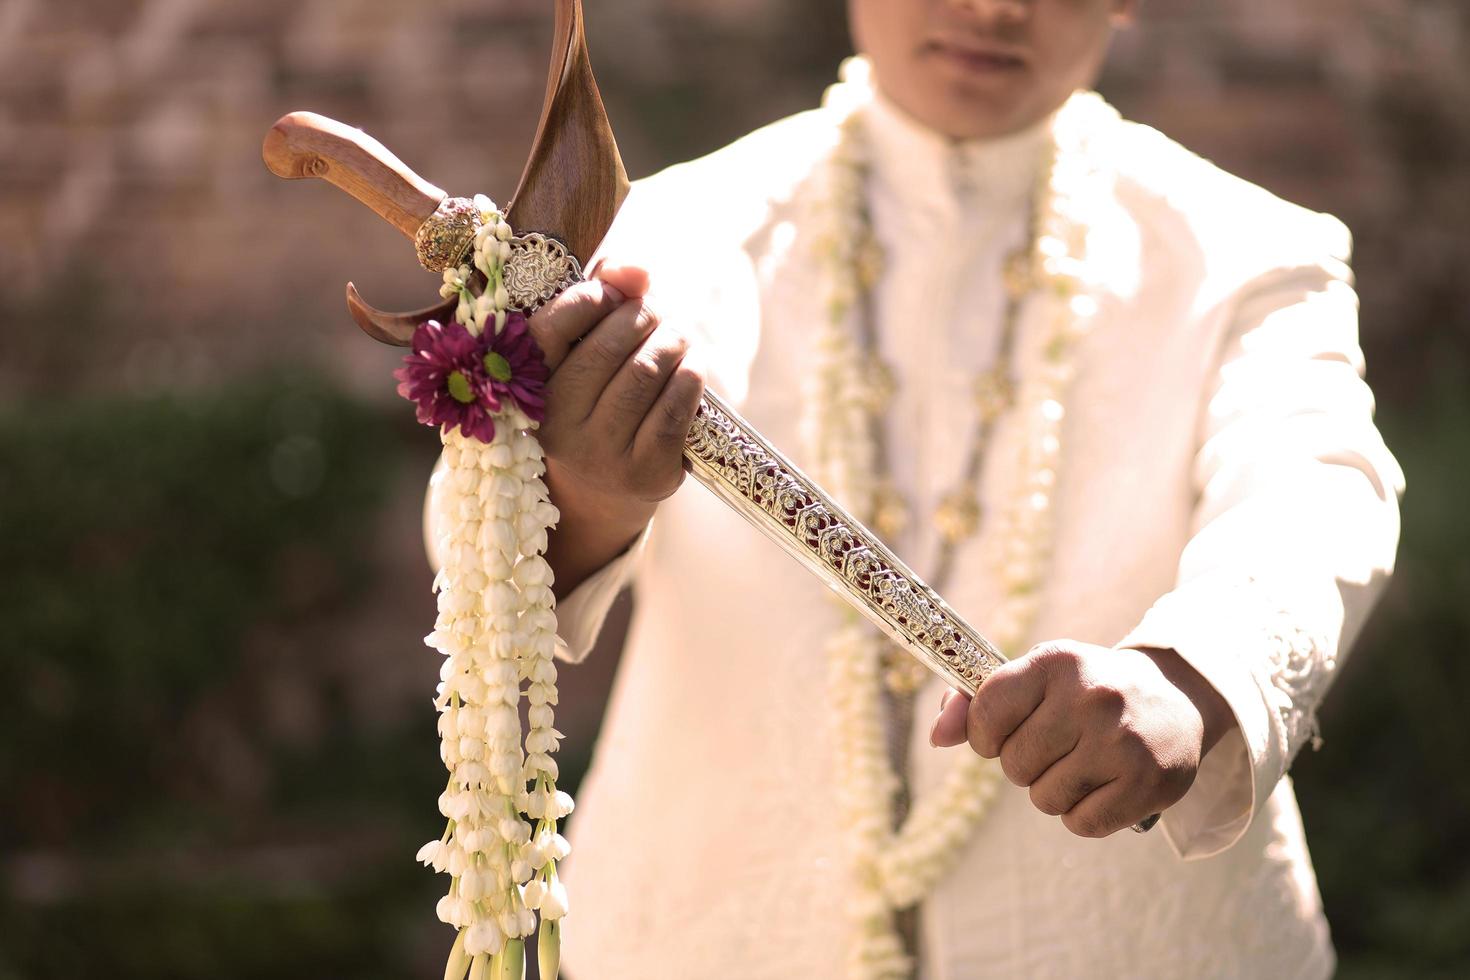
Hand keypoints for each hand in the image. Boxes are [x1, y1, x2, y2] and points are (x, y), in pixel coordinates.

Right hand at [525, 262, 704, 594]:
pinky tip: (691, 368)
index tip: (614, 292)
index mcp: (528, 392)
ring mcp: (601, 455)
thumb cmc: (589, 405)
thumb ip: (597, 299)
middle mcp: (558, 428)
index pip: (548, 331)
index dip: (588, 299)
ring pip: (644, 375)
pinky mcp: (645, 474)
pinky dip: (690, 378)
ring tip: (677, 337)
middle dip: (642, 317)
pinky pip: (674, 411)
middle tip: (656, 312)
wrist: (600, 494)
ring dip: (671, 342)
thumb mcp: (576, 357)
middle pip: (608, 350)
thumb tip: (635, 269)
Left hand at [928, 641, 1236, 837]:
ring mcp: (1122, 741)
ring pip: (1044, 799)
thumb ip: (977, 701)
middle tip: (1058, 746)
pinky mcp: (1149, 782)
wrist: (1175, 696)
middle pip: (1014, 765)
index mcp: (1057, 663)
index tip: (1003, 732)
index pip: (986, 712)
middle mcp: (1092, 697)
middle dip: (1026, 764)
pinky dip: (1084, 815)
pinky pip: (1081, 825)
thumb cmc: (1086, 688)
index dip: (984, 734)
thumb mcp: (1037, 677)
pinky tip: (1104, 786)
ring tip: (1083, 764)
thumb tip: (936, 736)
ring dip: (1055, 791)